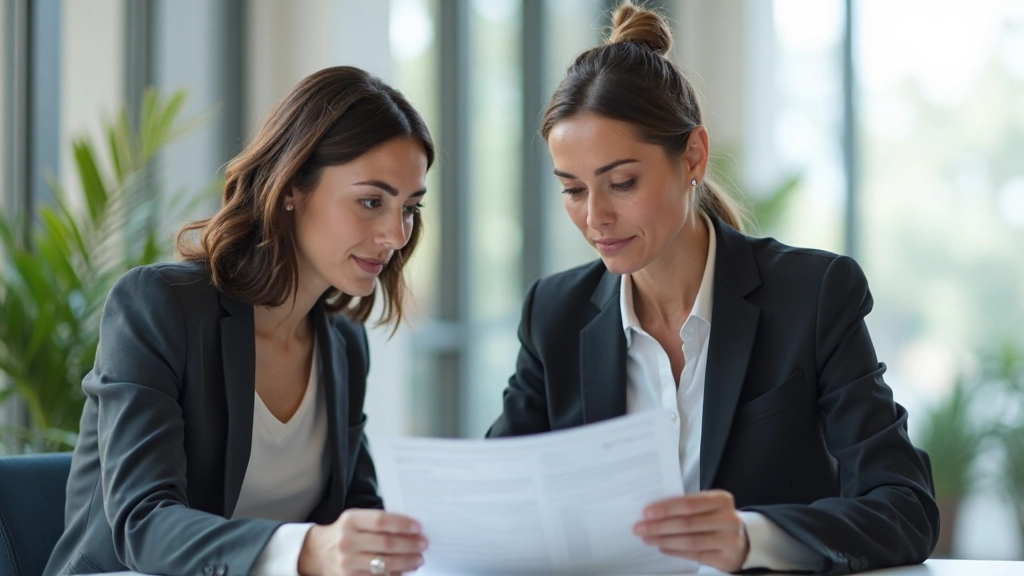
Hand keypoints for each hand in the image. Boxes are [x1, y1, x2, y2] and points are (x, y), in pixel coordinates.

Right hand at [298, 509, 427, 575]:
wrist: (318, 552)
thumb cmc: (346, 532)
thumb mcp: (357, 519)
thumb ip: (379, 522)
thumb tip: (411, 529)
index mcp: (350, 521)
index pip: (380, 521)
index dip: (402, 524)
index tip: (418, 527)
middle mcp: (347, 542)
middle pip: (385, 544)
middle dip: (409, 545)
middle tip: (423, 544)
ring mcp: (347, 563)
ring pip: (384, 564)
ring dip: (406, 562)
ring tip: (418, 558)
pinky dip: (395, 574)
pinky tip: (405, 569)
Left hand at [633, 490, 748, 572]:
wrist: (743, 540)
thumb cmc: (716, 519)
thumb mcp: (708, 506)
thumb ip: (687, 506)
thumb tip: (654, 511)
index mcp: (721, 500)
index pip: (689, 503)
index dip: (665, 509)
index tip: (646, 513)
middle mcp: (728, 519)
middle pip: (687, 523)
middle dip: (659, 526)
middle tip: (640, 528)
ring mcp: (729, 540)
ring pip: (690, 541)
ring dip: (664, 540)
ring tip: (647, 538)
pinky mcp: (725, 558)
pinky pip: (695, 555)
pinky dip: (676, 552)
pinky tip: (662, 548)